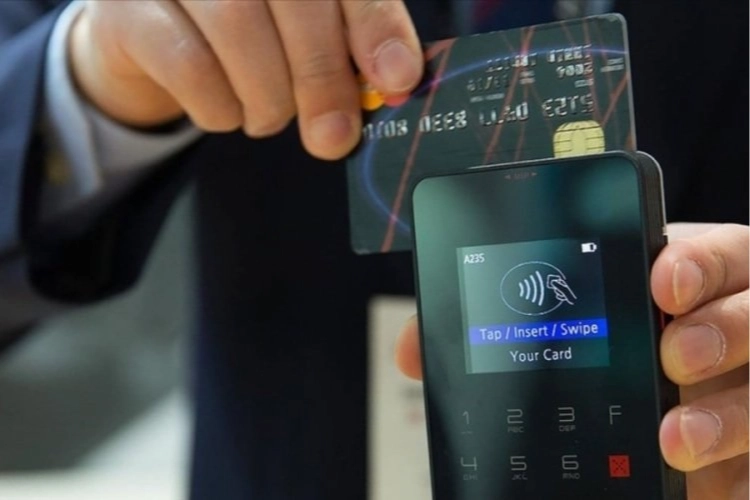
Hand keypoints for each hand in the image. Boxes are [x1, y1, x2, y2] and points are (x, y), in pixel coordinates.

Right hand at [68, 0, 422, 159]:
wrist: (151, 33)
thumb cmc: (245, 32)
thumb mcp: (301, 34)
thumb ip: (347, 48)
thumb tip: (395, 82)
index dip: (375, 26)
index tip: (398, 78)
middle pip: (294, 0)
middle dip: (323, 78)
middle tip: (333, 135)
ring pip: (238, 29)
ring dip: (267, 96)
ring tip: (269, 118)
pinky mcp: (127, 8)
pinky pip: (187, 64)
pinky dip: (219, 107)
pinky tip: (227, 113)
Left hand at [395, 223, 748, 499]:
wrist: (629, 419)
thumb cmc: (584, 350)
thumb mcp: (546, 323)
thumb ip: (483, 324)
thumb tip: (413, 351)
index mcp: (677, 282)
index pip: (712, 255)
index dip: (698, 262)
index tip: (661, 279)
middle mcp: (722, 326)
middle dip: (716, 331)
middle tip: (669, 355)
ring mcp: (739, 388)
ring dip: (725, 415)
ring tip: (674, 436)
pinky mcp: (743, 452)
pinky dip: (733, 475)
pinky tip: (698, 486)